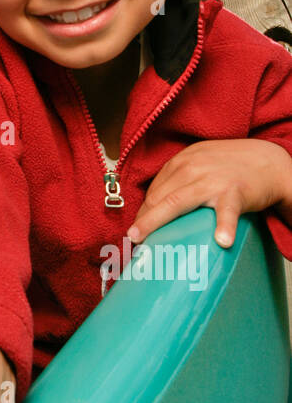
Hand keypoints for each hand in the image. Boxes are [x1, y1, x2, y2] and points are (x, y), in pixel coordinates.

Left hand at [128, 138, 291, 247]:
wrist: (269, 160)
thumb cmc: (231, 167)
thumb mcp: (200, 163)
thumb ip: (180, 179)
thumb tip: (157, 206)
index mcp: (181, 162)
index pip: (154, 191)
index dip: (142, 213)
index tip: (135, 231)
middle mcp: (192, 168)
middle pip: (158, 198)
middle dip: (143, 221)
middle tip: (133, 243)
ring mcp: (212, 180)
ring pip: (178, 202)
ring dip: (159, 222)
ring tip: (147, 241)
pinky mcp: (235, 192)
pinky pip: (227, 211)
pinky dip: (224, 225)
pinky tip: (222, 241)